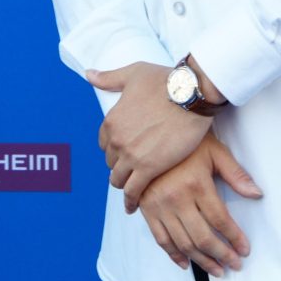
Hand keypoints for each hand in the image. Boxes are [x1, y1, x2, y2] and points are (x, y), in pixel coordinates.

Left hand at [86, 62, 213, 209]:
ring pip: (119, 178)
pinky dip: (132, 201)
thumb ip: (110, 78)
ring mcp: (131, 155)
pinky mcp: (149, 168)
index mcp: (112, 120)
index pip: (104, 142)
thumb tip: (89, 75)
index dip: (114, 147)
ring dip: (124, 183)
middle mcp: (117, 139)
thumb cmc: (165, 81)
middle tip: (132, 168)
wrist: (190, 93)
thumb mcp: (134, 74)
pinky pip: (134, 191)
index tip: (123, 150)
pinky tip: (133, 206)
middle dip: (119, 164)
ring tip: (131, 189)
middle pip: (111, 161)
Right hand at [138, 133, 263, 277]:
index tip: (245, 251)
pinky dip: (173, 254)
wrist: (153, 127)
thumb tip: (257, 195)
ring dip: (201, 260)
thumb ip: (236, 175)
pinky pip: (160, 238)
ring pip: (183, 243)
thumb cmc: (187, 139)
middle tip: (234, 265)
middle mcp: (177, 198)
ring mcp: (159, 205)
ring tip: (217, 270)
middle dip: (221, 255)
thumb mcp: (215, 151)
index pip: (220, 220)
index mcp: (197, 184)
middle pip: (202, 237)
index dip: (234, 239)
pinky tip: (186, 263)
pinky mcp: (146, 208)